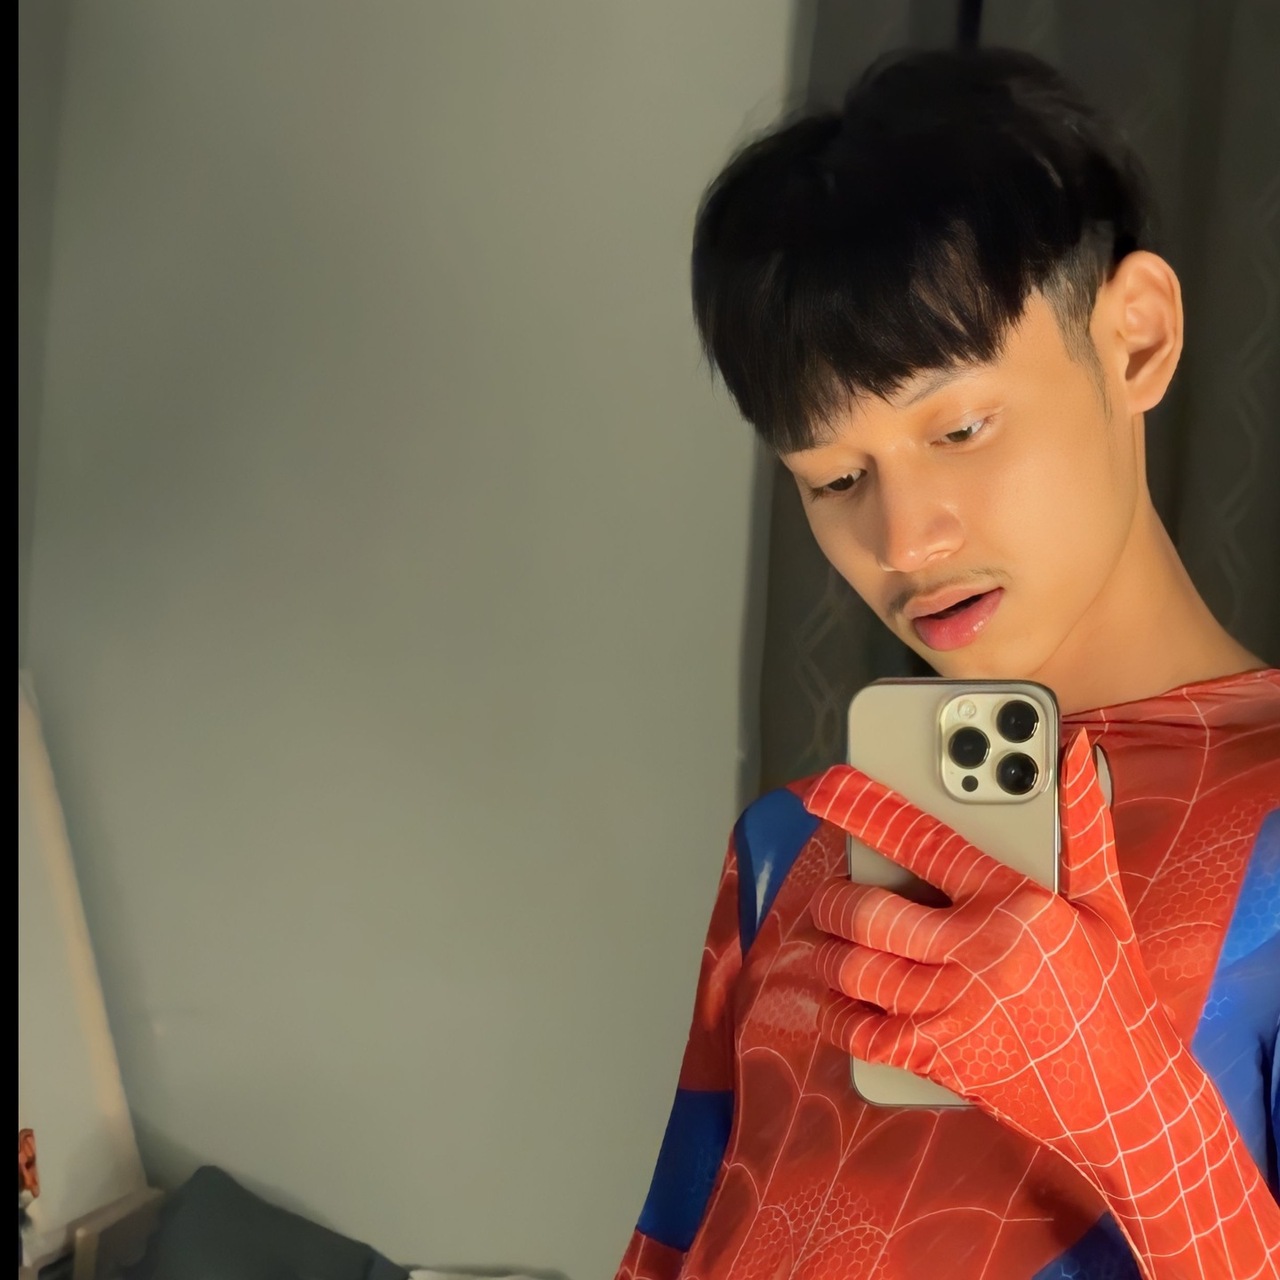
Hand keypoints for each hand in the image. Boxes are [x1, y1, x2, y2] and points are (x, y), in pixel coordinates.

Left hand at [803, 729, 1279, 1277]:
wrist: (1134, 1101)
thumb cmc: (1116, 995)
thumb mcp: (1105, 906)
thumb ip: (1082, 826)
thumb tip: (1077, 755)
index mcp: (1015, 905)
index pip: (923, 841)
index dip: (866, 809)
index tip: (826, 788)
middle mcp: (978, 955)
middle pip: (871, 915)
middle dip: (835, 899)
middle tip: (832, 895)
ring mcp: (956, 1012)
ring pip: (858, 971)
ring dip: (829, 952)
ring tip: (830, 940)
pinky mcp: (941, 1060)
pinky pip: (863, 1033)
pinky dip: (838, 1015)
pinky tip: (838, 1000)